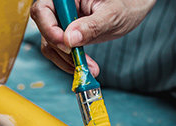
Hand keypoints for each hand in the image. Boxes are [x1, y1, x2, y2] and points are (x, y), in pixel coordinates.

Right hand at [30, 0, 155, 74]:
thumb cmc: (126, 3)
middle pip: (45, 30)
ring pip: (50, 44)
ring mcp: (61, 21)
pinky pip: (60, 51)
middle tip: (80, 63)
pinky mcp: (66, 35)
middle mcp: (59, 6)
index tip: (67, 46)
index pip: (43, 10)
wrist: (132, 8)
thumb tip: (69, 40)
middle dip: (61, 50)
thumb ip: (91, 26)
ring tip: (89, 69)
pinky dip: (71, 62)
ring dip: (66, 61)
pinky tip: (87, 67)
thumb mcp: (112, 14)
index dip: (50, 30)